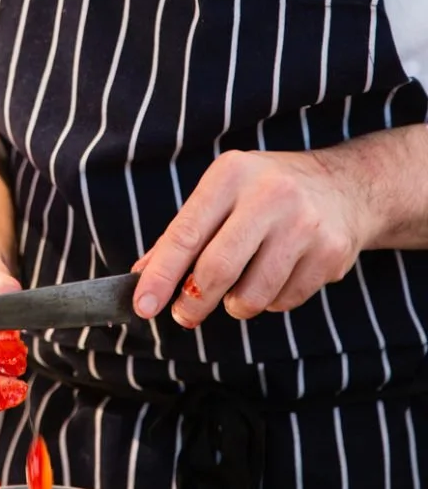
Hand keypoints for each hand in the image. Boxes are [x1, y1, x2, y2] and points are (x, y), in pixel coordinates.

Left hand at [133, 148, 375, 328]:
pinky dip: (270, 301)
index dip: (160, 275)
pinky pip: (284, 301)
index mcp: (232, 174)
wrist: (345, 186)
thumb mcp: (224, 192)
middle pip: (218, 268)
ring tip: (239, 287)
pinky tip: (276, 275)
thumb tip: (143, 275)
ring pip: (252, 295)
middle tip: (184, 314)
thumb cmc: (268, 191)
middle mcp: (270, 194)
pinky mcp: (330, 253)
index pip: (186, 233)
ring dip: (236, 304)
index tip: (143, 305)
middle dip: (193, 302)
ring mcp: (304, 225)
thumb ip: (184, 232)